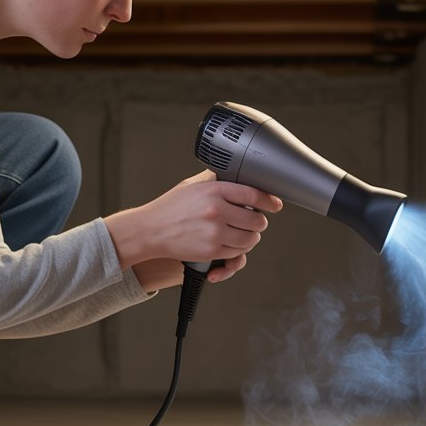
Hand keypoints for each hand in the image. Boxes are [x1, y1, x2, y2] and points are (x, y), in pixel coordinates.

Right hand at [105, 171, 281, 288]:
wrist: (150, 230)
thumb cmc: (171, 206)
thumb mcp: (193, 185)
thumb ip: (215, 178)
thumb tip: (237, 172)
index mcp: (214, 191)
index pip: (253, 194)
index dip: (269, 200)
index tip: (275, 204)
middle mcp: (216, 211)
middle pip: (256, 220)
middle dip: (258, 221)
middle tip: (253, 220)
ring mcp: (214, 233)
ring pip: (250, 239)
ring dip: (250, 237)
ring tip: (243, 232)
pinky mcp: (211, 251)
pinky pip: (237, 253)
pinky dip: (238, 250)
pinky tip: (231, 242)